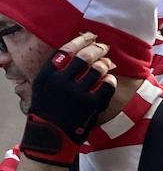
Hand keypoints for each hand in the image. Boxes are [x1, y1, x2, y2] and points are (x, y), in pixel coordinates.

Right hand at [20, 34, 115, 165]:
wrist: (50, 134)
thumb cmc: (48, 108)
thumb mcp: (42, 86)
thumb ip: (56, 70)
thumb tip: (75, 50)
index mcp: (48, 74)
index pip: (66, 49)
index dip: (80, 40)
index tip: (89, 36)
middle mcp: (61, 82)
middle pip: (84, 56)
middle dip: (97, 48)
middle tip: (103, 47)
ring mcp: (77, 94)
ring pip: (97, 69)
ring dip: (104, 63)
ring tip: (107, 63)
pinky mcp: (91, 105)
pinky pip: (107, 86)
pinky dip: (110, 80)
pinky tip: (110, 80)